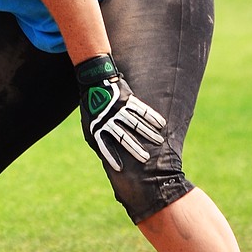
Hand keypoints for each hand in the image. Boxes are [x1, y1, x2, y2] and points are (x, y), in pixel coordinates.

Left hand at [76, 54, 165, 173]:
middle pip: (123, 137)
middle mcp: (108, 118)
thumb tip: (106, 157)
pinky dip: (153, 117)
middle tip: (145, 159)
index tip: (120, 169)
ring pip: (136, 123)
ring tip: (159, 142)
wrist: (94, 81)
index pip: (104, 146)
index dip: (111, 158)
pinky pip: (142, 109)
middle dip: (135, 149)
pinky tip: (162, 124)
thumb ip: (97, 139)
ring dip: (149, 133)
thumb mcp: (89, 125)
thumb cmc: (92, 108)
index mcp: (97, 127)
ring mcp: (118, 108)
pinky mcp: (127, 98)